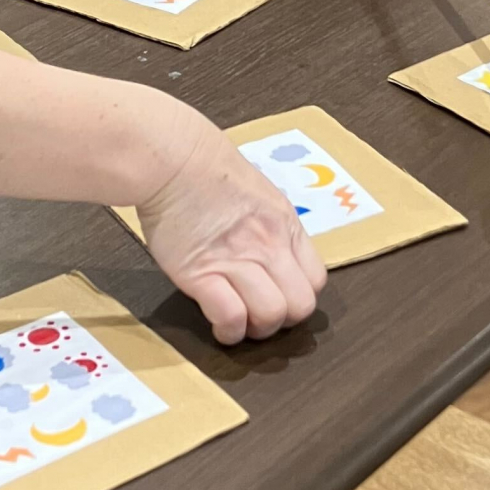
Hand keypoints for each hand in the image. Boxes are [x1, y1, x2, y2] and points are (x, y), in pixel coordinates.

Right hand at [134, 118, 325, 346]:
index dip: (299, 296)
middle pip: (299, 306)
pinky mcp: (201, 274)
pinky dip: (228, 331)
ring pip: (269, 316)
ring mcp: (236, 261)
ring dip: (255, 329)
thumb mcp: (262, 197)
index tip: (280, 296)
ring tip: (239, 322)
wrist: (173, 159)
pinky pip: (230, 317)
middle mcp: (268, 246)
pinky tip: (219, 326)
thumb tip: (276, 257)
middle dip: (283, 320)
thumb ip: (273, 229)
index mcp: (286, 226)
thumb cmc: (209, 171)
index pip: (316, 280)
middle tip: (260, 315)